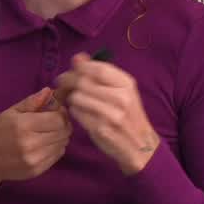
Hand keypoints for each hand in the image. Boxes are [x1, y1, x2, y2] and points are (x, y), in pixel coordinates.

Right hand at [0, 87, 70, 187]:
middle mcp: (31, 144)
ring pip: (63, 144)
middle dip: (64, 124)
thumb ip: (31, 102)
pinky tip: (45, 144)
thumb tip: (49, 91)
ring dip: (61, 136)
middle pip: (64, 132)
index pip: (58, 119)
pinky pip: (57, 156)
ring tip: (49, 132)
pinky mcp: (37, 170)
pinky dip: (56, 148)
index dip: (62, 113)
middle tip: (55, 121)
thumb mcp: (10, 112)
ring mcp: (35, 159)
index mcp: (24, 125)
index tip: (57, 111)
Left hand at [55, 52, 158, 175]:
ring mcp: (111, 115)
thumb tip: (78, 58)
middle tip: (63, 83)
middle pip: (84, 82)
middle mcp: (121, 98)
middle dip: (69, 80)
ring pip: (77, 97)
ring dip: (72, 97)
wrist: (140, 145)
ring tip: (75, 99)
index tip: (72, 68)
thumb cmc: (128, 115)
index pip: (98, 69)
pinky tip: (81, 113)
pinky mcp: (100, 129)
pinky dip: (75, 111)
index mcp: (127, 84)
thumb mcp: (122, 91)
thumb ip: (101, 74)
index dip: (81, 67)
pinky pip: (77, 113)